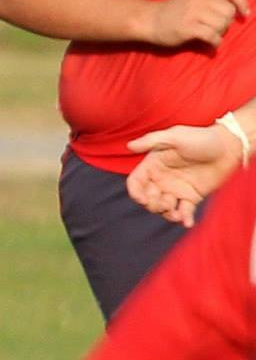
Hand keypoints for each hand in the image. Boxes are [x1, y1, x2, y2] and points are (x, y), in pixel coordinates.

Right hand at [125, 122, 239, 225]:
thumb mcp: (175, 136)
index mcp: (153, 165)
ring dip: (166, 214)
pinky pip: (184, 212)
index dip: (135, 192)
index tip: (142, 199)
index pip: (136, 182)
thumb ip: (152, 140)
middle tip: (165, 203)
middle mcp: (162, 179)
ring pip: (163, 208)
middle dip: (153, 205)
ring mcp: (176, 189)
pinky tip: (187, 222)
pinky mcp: (192, 197)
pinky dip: (184, 219)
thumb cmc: (202, 138)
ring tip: (177, 214)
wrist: (229, 146)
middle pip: (148, 199)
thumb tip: (129, 145)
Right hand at [146, 0, 248, 47]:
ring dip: (220, 33)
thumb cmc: (172, 10)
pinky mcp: (187, 28)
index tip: (244, 14)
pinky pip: (212, 36)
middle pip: (228, 11)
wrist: (148, 20)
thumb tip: (236, 9)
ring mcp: (192, 12)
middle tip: (216, 28)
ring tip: (211, 35)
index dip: (242, 3)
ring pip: (221, 24)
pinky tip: (212, 45)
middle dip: (226, 23)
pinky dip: (215, 43)